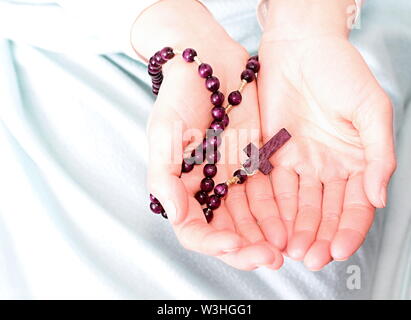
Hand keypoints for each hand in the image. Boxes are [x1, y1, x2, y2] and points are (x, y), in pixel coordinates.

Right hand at [133, 0, 285, 269]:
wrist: (210, 63)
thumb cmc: (180, 94)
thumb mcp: (163, 131)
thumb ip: (164, 176)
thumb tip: (176, 216)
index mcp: (182, 186)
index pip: (193, 229)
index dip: (212, 244)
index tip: (235, 245)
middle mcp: (206, 188)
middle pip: (225, 231)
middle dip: (246, 249)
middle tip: (270, 259)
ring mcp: (231, 178)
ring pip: (249, 219)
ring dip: (265, 236)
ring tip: (286, 250)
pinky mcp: (254, 165)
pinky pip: (266, 196)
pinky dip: (277, 213)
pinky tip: (291, 225)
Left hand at [258, 0, 395, 269]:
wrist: (299, 48)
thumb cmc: (340, 71)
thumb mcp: (371, 110)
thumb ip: (378, 155)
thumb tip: (378, 197)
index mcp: (357, 160)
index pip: (355, 206)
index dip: (348, 230)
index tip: (337, 251)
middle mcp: (328, 167)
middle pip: (325, 212)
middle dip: (318, 237)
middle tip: (310, 259)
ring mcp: (300, 162)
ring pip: (298, 205)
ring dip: (295, 229)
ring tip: (290, 251)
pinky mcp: (274, 154)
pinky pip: (273, 186)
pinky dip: (274, 208)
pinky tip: (273, 227)